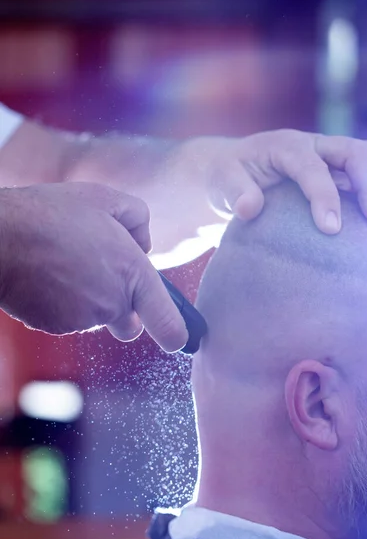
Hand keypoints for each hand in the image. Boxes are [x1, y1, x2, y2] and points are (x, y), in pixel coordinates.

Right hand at [0, 183, 187, 350]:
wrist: (1, 238)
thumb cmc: (51, 215)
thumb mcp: (104, 199)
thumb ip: (137, 220)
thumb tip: (143, 245)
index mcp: (132, 274)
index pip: (167, 323)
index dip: (175, 333)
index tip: (177, 339)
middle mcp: (112, 303)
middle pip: (129, 323)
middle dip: (122, 309)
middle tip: (100, 277)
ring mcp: (83, 319)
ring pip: (96, 319)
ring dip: (89, 300)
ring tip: (66, 263)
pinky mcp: (56, 328)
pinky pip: (69, 320)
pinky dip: (64, 305)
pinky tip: (50, 277)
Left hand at [177, 130, 366, 233]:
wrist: (235, 170)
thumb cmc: (228, 177)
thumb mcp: (221, 183)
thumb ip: (234, 191)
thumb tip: (250, 208)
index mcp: (285, 146)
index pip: (312, 167)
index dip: (325, 196)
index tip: (332, 229)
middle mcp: (314, 146)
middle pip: (356, 152)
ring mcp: (330, 157)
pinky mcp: (338, 171)